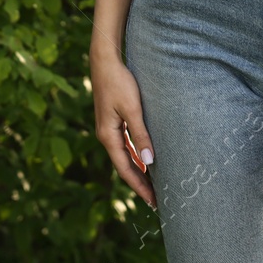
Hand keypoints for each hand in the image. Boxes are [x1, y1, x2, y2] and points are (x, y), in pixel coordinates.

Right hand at [92, 54, 157, 209]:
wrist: (105, 61)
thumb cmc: (119, 82)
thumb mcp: (133, 109)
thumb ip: (141, 135)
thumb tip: (149, 161)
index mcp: (108, 136)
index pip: (125, 169)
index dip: (140, 186)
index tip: (154, 201)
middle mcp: (106, 136)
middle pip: (124, 166)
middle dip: (140, 183)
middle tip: (157, 199)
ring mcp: (108, 129)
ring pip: (125, 157)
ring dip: (138, 171)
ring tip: (153, 184)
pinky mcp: (112, 121)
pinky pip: (125, 146)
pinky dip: (135, 156)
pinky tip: (145, 160)